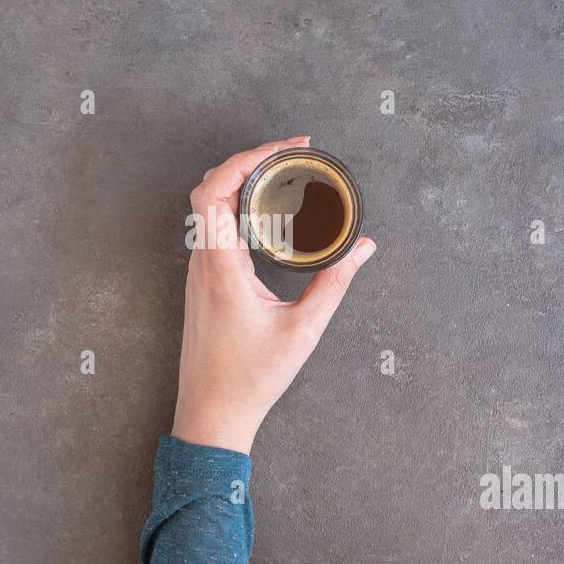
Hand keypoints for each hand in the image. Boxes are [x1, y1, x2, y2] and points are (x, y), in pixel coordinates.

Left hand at [171, 136, 375, 454]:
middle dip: (249, 159)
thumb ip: (335, 284)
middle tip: (291, 153)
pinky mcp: (203, 284)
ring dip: (240, 181)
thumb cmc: (250, 379)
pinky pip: (212, 228)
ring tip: (281, 173)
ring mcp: (198, 273)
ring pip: (207, 207)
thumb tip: (364, 249)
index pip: (216, 189)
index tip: (290, 148)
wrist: (210, 415)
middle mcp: (202, 263)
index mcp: (221, 267)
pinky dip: (236, 206)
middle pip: (208, 187)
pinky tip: (264, 210)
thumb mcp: (303, 330)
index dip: (250, 156)